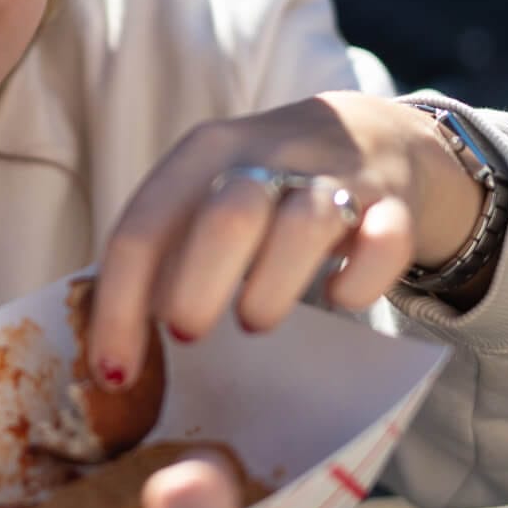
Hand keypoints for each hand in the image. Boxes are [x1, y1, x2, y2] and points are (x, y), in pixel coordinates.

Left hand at [86, 91, 483, 387]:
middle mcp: (267, 153)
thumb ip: (165, 253)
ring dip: (273, 286)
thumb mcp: (205, 195)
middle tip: (188, 335)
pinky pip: (385, 239)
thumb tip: (114, 352)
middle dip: (198, 287)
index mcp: (204, 153)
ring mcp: (335, 175)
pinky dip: (360, 280)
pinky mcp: (393, 202)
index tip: (115, 374)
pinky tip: (339, 298)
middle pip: (227, 215)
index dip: (119, 306)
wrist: (372, 133)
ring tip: (255, 321)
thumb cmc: (266, 187)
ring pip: (305, 222)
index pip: (143, 227)